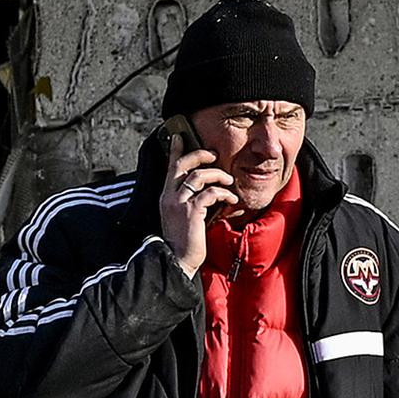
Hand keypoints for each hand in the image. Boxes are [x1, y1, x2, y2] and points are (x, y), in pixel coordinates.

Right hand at [158, 148, 233, 271]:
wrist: (177, 260)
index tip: (178, 137)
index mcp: (166, 196)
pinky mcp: (191, 211)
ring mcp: (179, 203)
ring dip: (218, 175)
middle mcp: (170, 196)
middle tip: (215, 155)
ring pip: (199, 176)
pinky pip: (210, 193)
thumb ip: (188, 203)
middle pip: (184, 164)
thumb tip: (204, 193)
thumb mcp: (181, 218)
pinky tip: (232, 199)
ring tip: (229, 181)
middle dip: (200, 155)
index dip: (174, 150)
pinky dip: (224, 193)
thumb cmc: (183, 242)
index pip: (170, 167)